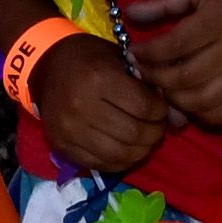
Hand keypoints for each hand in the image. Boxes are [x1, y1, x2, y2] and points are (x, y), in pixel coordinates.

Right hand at [10, 20, 164, 179]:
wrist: (44, 66)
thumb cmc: (88, 57)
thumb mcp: (120, 59)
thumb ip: (148, 86)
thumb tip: (177, 117)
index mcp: (99, 78)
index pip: (145, 107)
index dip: (160, 110)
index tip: (160, 107)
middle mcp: (83, 106)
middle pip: (135, 133)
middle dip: (154, 133)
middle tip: (156, 127)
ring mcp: (71, 130)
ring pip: (121, 154)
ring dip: (141, 150)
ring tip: (144, 139)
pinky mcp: (63, 146)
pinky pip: (102, 165)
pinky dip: (121, 161)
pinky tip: (126, 149)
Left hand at [113, 0, 221, 132]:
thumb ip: (166, 1)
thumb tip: (130, 14)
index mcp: (218, 20)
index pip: (172, 46)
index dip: (146, 54)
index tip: (133, 53)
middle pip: (184, 78)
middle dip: (155, 78)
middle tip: (142, 73)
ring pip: (201, 101)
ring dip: (174, 98)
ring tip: (163, 86)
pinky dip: (202, 114)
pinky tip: (190, 99)